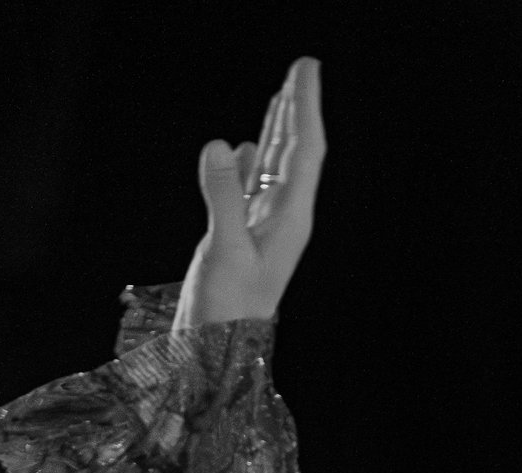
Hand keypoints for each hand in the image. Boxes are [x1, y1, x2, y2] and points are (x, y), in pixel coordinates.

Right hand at [174, 56, 324, 330]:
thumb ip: (224, 197)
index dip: (305, 108)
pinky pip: (250, 190)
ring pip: (273, 169)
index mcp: (290, 221)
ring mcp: (262, 230)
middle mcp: (283, 221)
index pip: (304, 152)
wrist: (216, 356)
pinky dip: (251, 163)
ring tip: (280, 96)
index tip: (305, 70)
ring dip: (277, 130)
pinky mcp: (241, 240)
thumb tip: (223, 144)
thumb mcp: (224, 251)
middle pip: (295, 154)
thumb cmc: (225, 312)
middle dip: (296, 110)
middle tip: (301, 68)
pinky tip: (248, 147)